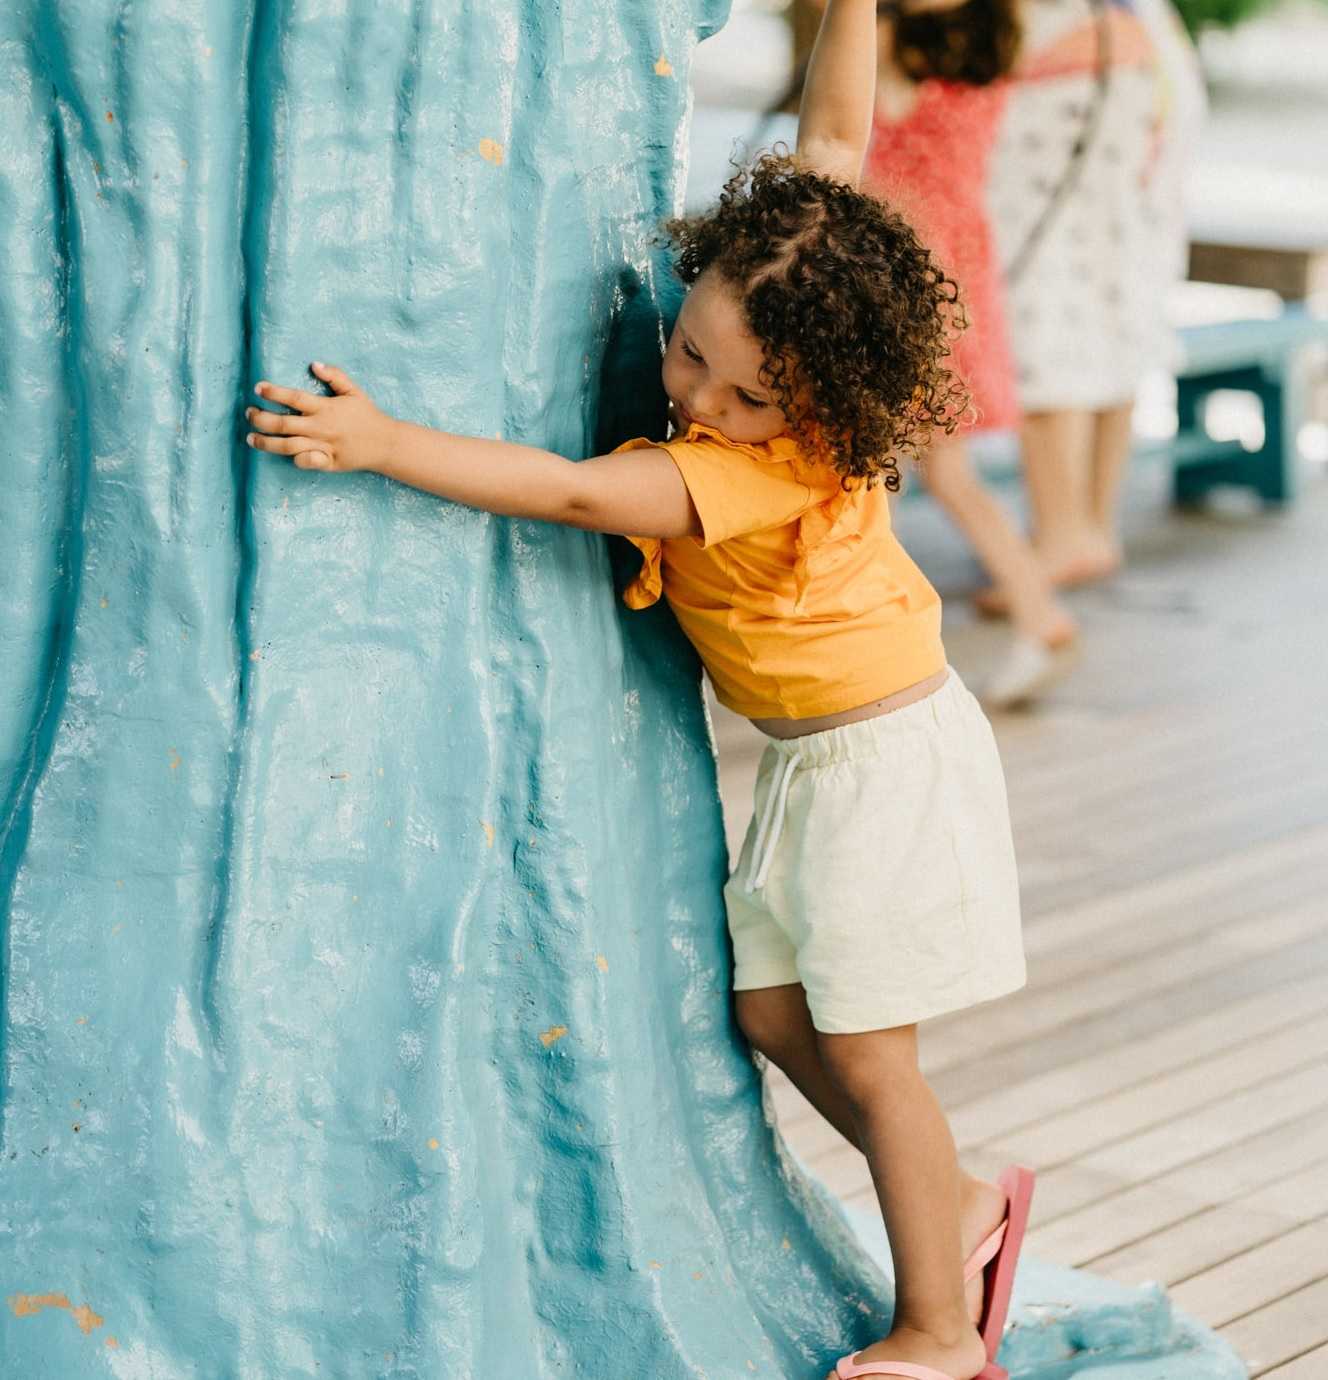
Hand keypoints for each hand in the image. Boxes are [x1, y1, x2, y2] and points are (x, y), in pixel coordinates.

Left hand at [245, 362, 393, 472]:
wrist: (386, 443)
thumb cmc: (368, 416)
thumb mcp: (354, 392)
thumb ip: (335, 376)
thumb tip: (314, 364)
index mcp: (326, 408)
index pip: (294, 398)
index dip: (273, 392)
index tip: (258, 388)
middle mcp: (322, 427)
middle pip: (284, 423)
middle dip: (261, 419)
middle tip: (249, 414)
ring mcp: (324, 446)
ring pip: (288, 445)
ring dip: (266, 442)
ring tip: (251, 438)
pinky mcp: (329, 462)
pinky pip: (307, 462)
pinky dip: (295, 459)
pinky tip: (284, 455)